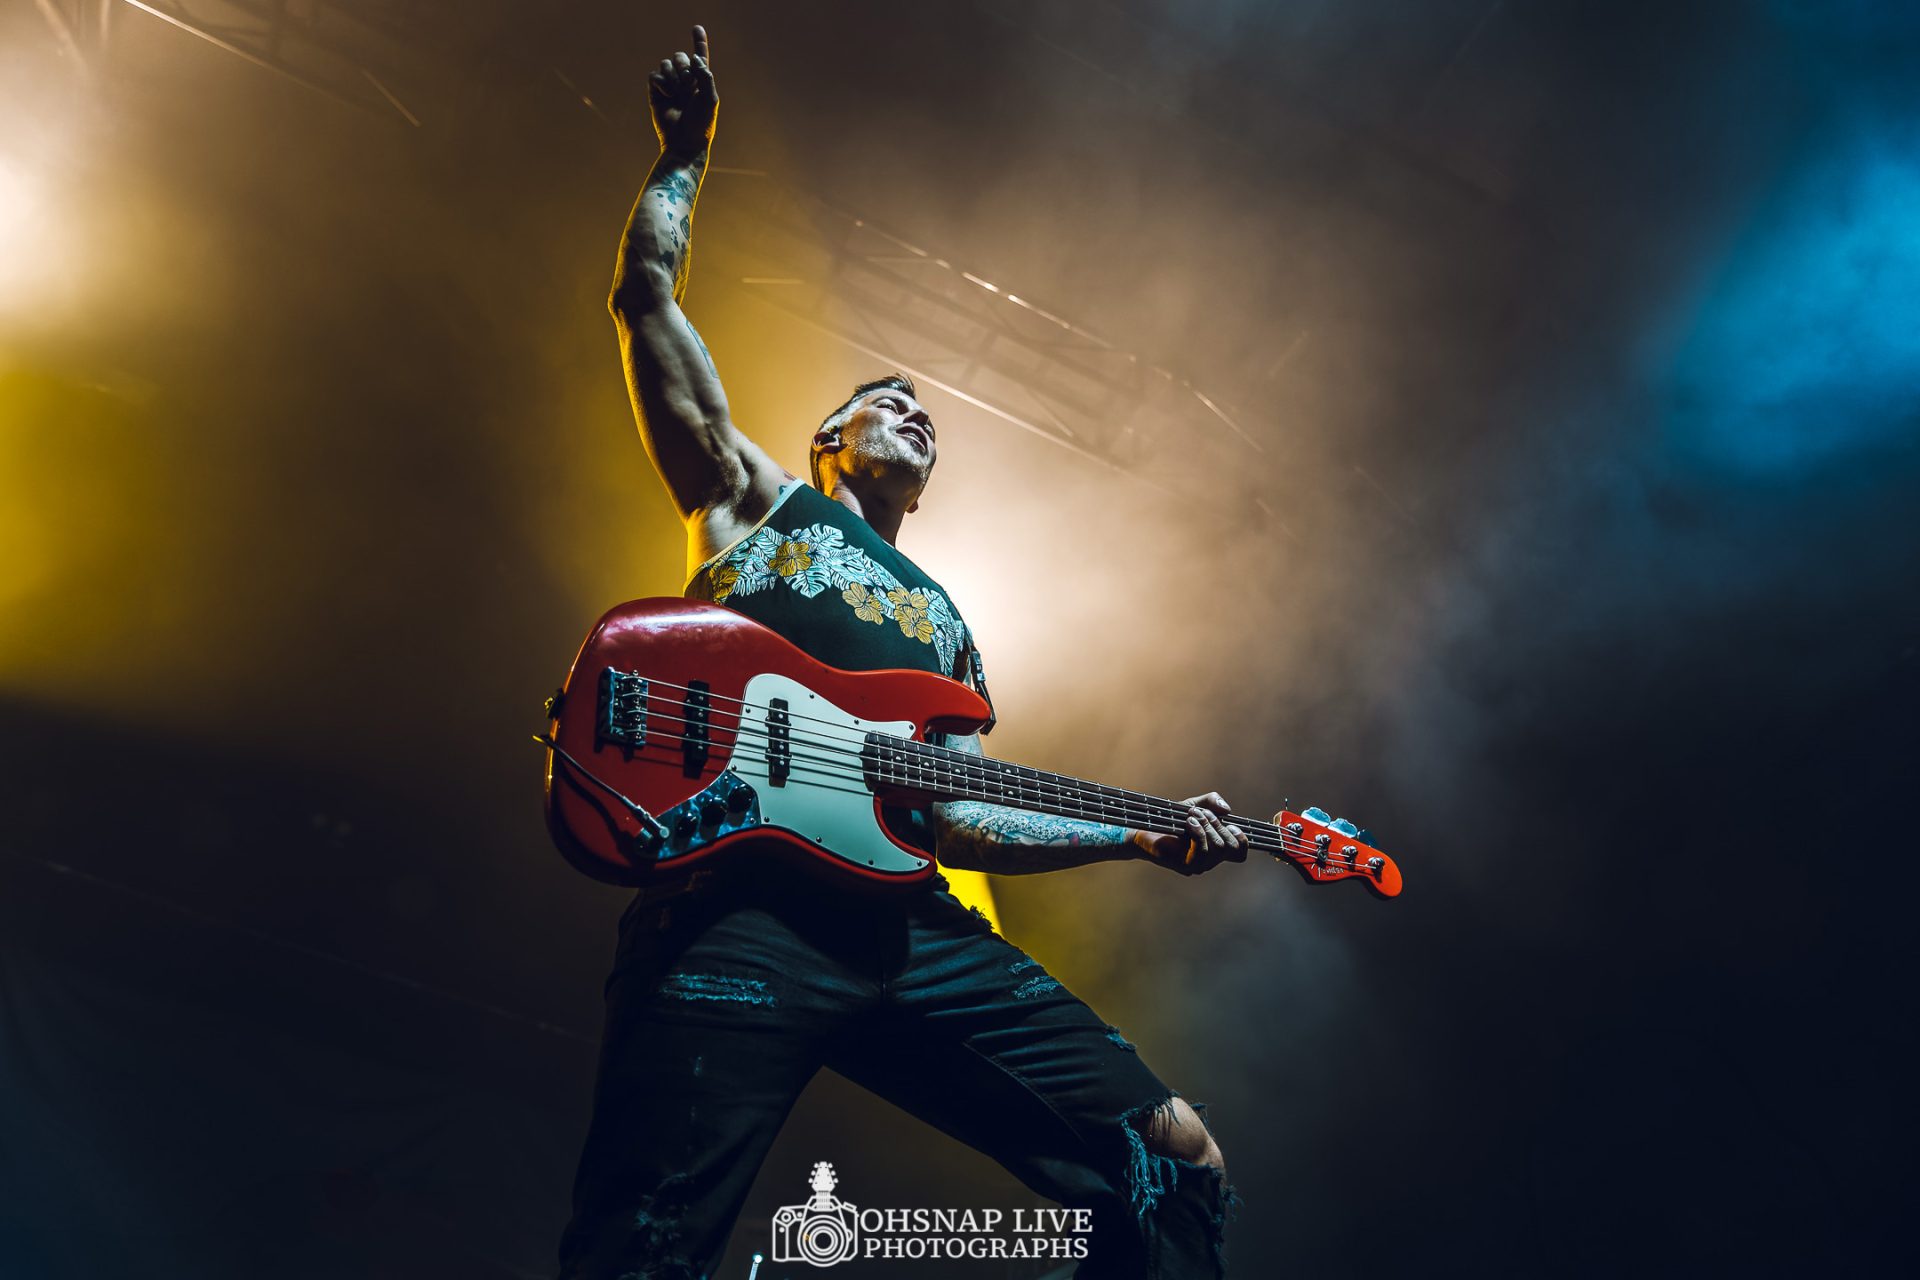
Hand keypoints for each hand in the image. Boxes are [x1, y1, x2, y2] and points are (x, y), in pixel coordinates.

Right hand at [649, 24, 717, 157]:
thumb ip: (705, 75)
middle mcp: (685, 80)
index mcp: (701, 80)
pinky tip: (667, 96)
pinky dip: (661, 83)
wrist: (684, 142)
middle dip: (683, 66)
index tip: (696, 27)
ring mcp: (670, 85)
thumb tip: (695, 57)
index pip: (700, 56)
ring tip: (677, 94)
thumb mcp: (710, 99)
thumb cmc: (701, 124)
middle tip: (688, 85)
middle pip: (679, 56)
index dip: (698, 41)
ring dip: (672, 76)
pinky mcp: (656, 92)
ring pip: (665, 63)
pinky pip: (654, 75)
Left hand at [1130, 793, 1248, 875]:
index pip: (1240, 853)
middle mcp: (1209, 860)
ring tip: (1191, 815)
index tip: (1231, 824)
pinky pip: (1202, 849)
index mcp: (1214, 849)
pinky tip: (1188, 822)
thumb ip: (1212, 803)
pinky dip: (1198, 831)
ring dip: (1208, 825)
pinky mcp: (1186, 866)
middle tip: (1201, 813)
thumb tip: (1228, 810)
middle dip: (1220, 825)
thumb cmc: (1169, 820)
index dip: (1243, 839)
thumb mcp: (1193, 805)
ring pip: (1219, 847)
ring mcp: (1199, 865)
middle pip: (1232, 847)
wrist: (1143, 829)